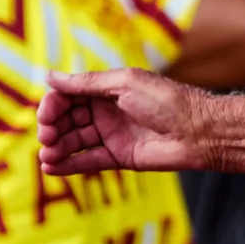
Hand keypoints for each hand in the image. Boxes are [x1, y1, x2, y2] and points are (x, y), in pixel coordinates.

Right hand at [38, 69, 205, 176]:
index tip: (45, 115)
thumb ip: (86, 83)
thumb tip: (50, 76)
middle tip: (46, 137)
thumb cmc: (166, 101)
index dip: (54, 105)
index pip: (69, 96)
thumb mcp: (125, 84)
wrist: (199, 132)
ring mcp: (112, 135)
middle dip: (53, 128)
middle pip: (69, 119)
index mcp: (107, 89)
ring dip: (57, 148)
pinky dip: (69, 165)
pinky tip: (51, 168)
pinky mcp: (119, 158)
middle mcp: (106, 111)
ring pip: (76, 141)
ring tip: (46, 156)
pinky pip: (89, 161)